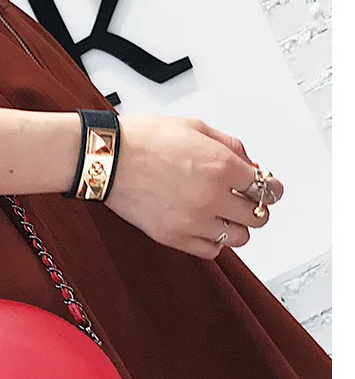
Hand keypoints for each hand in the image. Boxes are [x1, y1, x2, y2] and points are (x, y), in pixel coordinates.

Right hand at [105, 114, 284, 259]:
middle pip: (258, 216)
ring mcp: (193, 219)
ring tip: (224, 215)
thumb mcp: (194, 127)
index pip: (266, 187)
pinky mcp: (173, 236)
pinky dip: (215, 241)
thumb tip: (248, 163)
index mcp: (220, 165)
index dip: (271, 188)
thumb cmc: (142, 140)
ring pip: (239, 238)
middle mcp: (211, 195)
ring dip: (237, 226)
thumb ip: (228, 145)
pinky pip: (211, 251)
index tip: (270, 189)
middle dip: (256, 207)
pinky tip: (207, 227)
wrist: (106, 159)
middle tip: (247, 201)